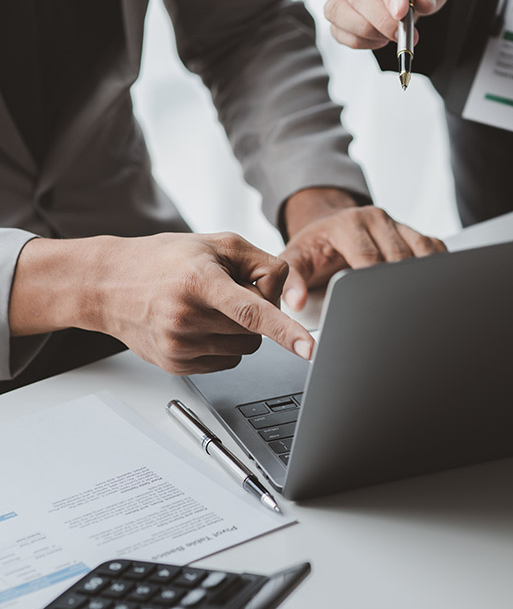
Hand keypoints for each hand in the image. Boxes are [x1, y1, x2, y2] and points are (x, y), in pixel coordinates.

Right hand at [10, 232, 314, 373]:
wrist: (109, 284)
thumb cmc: (166, 259)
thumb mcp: (217, 244)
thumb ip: (263, 263)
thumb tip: (289, 298)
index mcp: (199, 282)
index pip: (252, 310)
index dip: (285, 330)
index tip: (308, 348)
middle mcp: (186, 317)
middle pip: (256, 331)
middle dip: (255, 313)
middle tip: (227, 291)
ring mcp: (178, 345)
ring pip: (244, 349)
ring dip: (239, 330)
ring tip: (208, 306)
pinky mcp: (175, 365)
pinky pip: (225, 362)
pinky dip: (223, 344)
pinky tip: (199, 324)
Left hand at [279, 187, 445, 310]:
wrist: (326, 226)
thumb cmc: (313, 247)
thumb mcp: (295, 259)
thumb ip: (292, 281)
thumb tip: (295, 304)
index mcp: (348, 224)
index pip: (368, 257)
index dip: (374, 282)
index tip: (378, 304)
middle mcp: (375, 219)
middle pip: (400, 256)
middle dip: (402, 282)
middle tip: (404, 311)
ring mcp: (396, 223)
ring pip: (422, 250)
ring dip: (425, 275)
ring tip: (425, 300)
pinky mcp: (411, 231)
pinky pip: (434, 247)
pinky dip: (438, 265)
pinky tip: (436, 284)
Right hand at [324, 0, 448, 49]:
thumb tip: (424, 1)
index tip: (402, 12)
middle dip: (381, 20)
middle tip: (401, 35)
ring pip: (340, 12)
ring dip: (367, 32)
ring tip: (391, 35)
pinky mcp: (336, 12)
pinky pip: (338, 31)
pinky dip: (359, 42)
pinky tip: (379, 39)